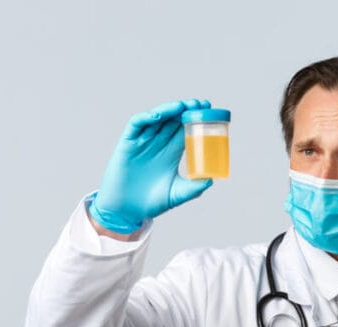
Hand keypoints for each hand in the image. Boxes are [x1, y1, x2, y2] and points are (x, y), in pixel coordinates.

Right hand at [89, 99, 213, 232]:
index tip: (209, 110)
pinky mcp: (127, 145)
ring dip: (168, 110)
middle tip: (200, 104)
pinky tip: (156, 116)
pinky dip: (145, 118)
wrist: (127, 211)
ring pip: (156, 119)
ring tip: (182, 106)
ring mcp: (142, 143)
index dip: (195, 118)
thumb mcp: (177, 194)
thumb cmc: (151, 203)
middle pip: (173, 120)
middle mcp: (157, 144)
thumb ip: (193, 188)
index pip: (185, 130)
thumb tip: (210, 180)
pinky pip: (135, 125)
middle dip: (186, 109)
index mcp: (171, 153)